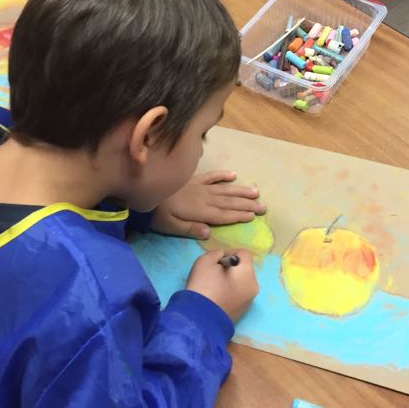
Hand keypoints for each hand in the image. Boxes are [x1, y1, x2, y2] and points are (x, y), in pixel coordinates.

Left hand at [151, 170, 265, 238]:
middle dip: (247, 204)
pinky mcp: (194, 180)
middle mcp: (204, 198)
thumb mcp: (170, 226)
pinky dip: (222, 175)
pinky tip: (233, 175)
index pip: (224, 214)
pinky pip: (211, 176)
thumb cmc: (157, 214)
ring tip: (256, 192)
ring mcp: (200, 187)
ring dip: (241, 191)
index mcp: (200, 211)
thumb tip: (208, 232)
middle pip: (229, 202)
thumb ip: (190, 228)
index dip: (239, 215)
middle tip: (263, 206)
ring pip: (225, 189)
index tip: (253, 216)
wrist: (145, 192)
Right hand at [186, 248, 257, 321]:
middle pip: (243, 269)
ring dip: (230, 280)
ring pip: (241, 283)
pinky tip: (216, 297)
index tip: (216, 261)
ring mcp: (249, 302)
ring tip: (214, 285)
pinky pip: (238, 296)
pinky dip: (230, 293)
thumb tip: (222, 257)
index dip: (229, 252)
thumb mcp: (205, 261)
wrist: (199, 320)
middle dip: (231, 267)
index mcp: (247, 273)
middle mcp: (253, 287)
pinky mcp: (242, 313)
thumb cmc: (203, 286)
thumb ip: (216, 253)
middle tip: (214, 272)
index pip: (243, 254)